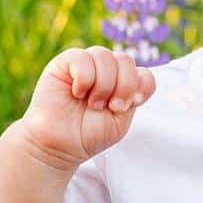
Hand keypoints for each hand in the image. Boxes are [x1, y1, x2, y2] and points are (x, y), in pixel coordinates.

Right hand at [18, 46, 157, 173]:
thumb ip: (133, 97)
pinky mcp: (64, 63)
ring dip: (103, 84)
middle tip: (110, 107)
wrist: (59, 145)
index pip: (143, 73)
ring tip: (92, 103)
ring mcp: (86, 64)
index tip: (128, 106)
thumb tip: (140, 74)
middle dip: (123, 86)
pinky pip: (82, 57)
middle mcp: (106, 70)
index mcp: (122, 84)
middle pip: (126, 60)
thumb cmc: (88, 134)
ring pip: (105, 56)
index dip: (140, 87)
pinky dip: (84, 77)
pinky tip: (77, 92)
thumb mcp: (120, 120)